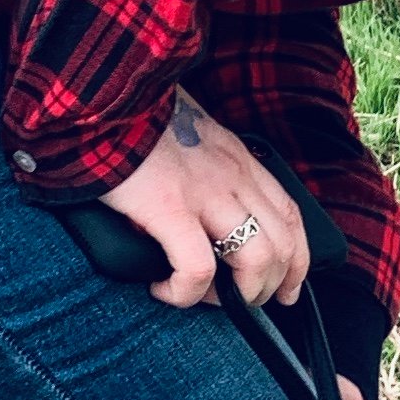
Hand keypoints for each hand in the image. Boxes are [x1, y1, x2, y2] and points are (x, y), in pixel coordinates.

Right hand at [99, 97, 307, 308]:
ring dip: (239, 295)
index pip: (290, 214)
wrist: (101, 96)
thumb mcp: (190, 135)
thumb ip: (205, 166)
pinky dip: (186, 291)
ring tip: (206, 301)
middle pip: (282, 244)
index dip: (298, 259)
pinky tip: (164, 289)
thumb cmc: (135, 120)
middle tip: (245, 304)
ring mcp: (205, 192)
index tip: (289, 287)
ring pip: (255, 259)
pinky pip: (198, 267)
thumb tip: (200, 210)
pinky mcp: (169, 207)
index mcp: (237, 159)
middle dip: (273, 286)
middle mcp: (232, 175)